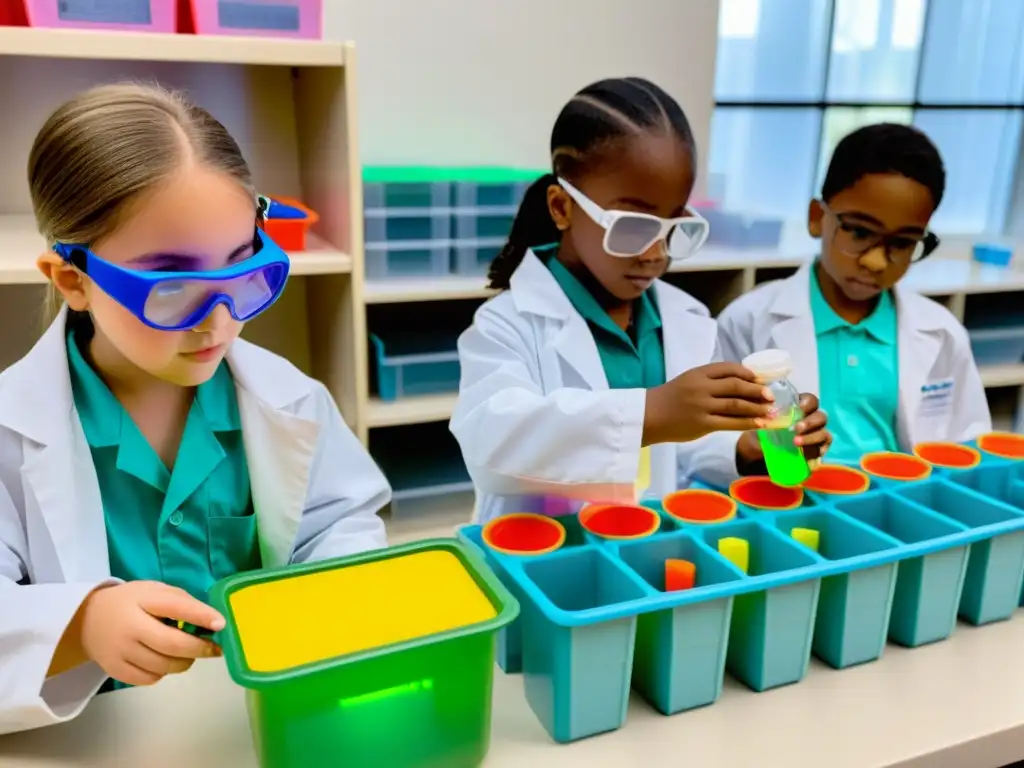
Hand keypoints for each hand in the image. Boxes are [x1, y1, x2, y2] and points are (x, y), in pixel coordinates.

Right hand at [73, 582, 224, 685]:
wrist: (86, 620)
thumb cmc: (131, 603)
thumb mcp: (154, 591)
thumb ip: (182, 602)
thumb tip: (212, 621)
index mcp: (141, 601)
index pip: (175, 607)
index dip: (201, 616)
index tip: (221, 624)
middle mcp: (129, 628)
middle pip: (172, 645)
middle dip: (200, 648)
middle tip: (216, 648)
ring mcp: (120, 653)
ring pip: (165, 666)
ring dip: (185, 661)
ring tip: (187, 652)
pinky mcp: (116, 671)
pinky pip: (151, 679)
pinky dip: (164, 672)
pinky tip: (163, 660)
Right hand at [643, 362, 775, 444]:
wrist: (649, 415)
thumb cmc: (671, 398)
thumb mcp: (689, 381)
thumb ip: (711, 381)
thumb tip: (743, 385)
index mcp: (699, 373)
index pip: (729, 368)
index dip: (747, 373)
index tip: (760, 379)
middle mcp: (701, 387)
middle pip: (736, 386)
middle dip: (757, 390)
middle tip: (771, 395)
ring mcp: (702, 406)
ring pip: (736, 405)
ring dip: (757, 407)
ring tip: (771, 411)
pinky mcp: (702, 424)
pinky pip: (730, 423)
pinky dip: (747, 423)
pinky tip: (759, 424)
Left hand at [735, 393, 831, 472]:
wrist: (755, 455)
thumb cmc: (758, 434)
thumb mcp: (759, 426)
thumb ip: (766, 420)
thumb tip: (768, 419)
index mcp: (798, 409)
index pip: (810, 401)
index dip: (807, 403)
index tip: (798, 408)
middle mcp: (811, 420)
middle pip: (821, 416)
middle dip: (809, 422)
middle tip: (795, 429)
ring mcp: (816, 436)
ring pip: (824, 433)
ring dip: (811, 436)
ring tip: (795, 442)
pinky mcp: (817, 450)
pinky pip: (822, 449)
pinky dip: (815, 449)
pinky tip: (804, 452)